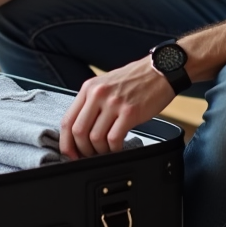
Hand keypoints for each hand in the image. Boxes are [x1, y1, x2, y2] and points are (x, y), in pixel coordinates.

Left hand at [59, 56, 174, 158]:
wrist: (160, 71)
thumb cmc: (134, 80)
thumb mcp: (105, 85)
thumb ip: (91, 104)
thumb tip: (80, 132)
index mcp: (88, 88)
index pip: (67, 120)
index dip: (66, 142)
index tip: (70, 154)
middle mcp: (98, 94)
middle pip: (78, 131)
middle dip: (82, 150)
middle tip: (89, 156)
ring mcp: (113, 103)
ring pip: (95, 137)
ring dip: (99, 151)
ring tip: (106, 151)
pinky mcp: (130, 112)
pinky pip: (114, 138)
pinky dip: (114, 149)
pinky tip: (118, 148)